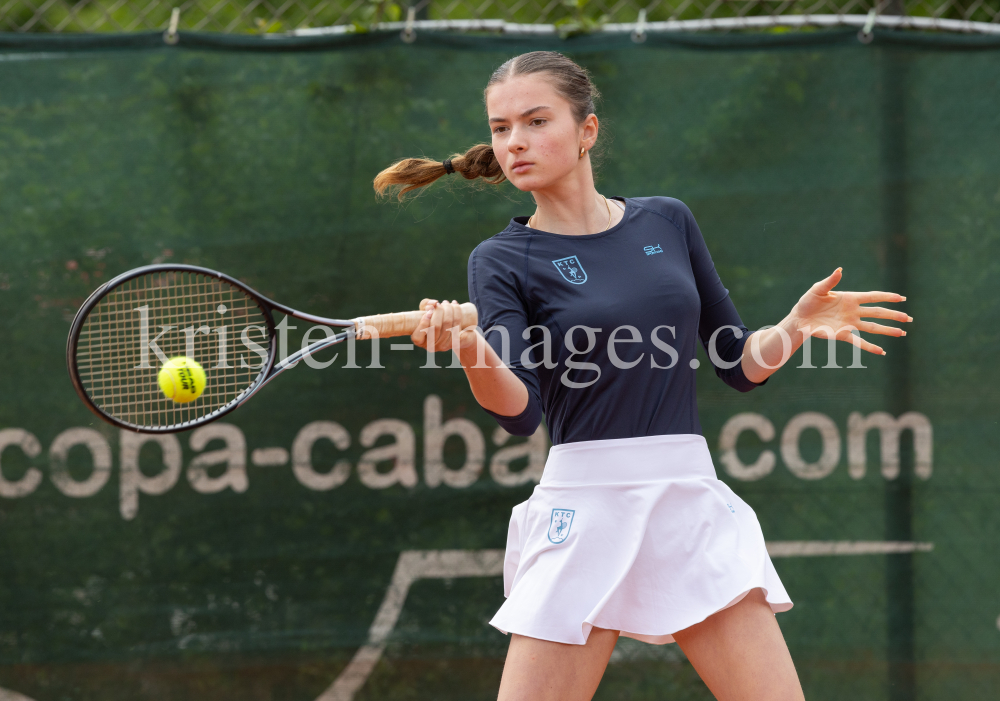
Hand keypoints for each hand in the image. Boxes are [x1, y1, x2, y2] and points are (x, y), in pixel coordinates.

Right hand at [411, 298, 478, 353]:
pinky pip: (457, 327)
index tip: (429, 311)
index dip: (423, 323)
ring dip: (449, 310)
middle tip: (441, 303)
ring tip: (446, 302)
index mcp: (419, 341)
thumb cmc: (431, 317)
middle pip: (436, 326)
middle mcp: (430, 346)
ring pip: (448, 326)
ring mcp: (443, 346)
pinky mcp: (455, 343)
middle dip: (439, 311)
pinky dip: (457, 313)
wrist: (448, 326)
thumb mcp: (424, 310)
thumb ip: (425, 304)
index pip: (417, 337)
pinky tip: (454, 304)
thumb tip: (434, 303)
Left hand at [791, 267, 911, 355]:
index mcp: (849, 298)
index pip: (872, 297)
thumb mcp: (818, 290)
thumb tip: (840, 270)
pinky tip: (882, 351)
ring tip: (902, 333)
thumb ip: (830, 281)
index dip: (886, 297)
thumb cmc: (808, 302)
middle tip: (909, 318)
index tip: (901, 298)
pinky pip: (859, 342)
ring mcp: (849, 324)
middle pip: (878, 313)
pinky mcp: (842, 335)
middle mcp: (853, 311)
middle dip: (894, 315)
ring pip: (873, 327)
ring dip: (887, 330)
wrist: (799, 319)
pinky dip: (870, 347)